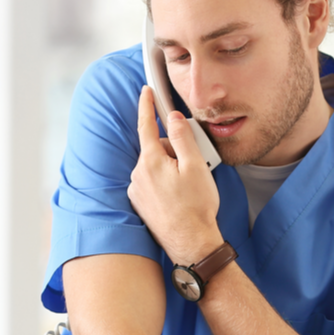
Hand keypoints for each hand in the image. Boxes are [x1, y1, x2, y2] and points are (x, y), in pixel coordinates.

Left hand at [127, 87, 221, 264]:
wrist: (191, 242)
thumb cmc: (196, 207)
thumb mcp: (195, 166)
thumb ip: (183, 138)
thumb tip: (173, 118)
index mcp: (150, 161)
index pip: (146, 125)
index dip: (147, 106)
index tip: (146, 92)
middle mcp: (138, 175)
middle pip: (156, 149)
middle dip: (173, 151)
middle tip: (193, 168)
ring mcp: (137, 191)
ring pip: (155, 166)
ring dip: (170, 169)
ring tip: (188, 188)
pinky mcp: (140, 204)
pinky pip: (152, 183)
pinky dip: (165, 183)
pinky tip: (178, 198)